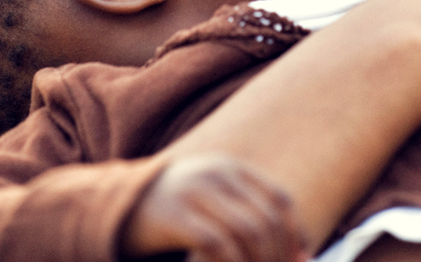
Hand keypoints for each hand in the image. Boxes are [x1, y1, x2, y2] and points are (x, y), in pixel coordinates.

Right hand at [122, 154, 307, 261]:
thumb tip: (301, 253)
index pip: (279, 199)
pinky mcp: (175, 215)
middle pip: (265, 220)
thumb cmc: (175, 211)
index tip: (301, 260)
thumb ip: (249, 217)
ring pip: (247, 233)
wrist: (118, 206)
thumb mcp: (213, 202)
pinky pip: (217, 245)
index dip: (296, 233)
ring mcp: (194, 191)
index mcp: (230, 168)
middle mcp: (216, 174)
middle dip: (278, 257)